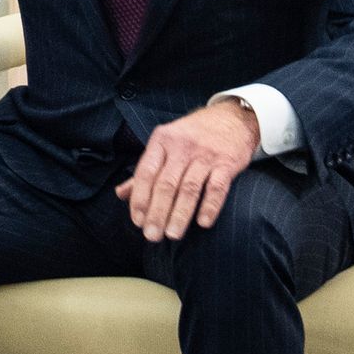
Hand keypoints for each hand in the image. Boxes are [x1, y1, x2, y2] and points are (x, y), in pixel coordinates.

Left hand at [118, 98, 259, 240]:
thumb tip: (120, 194)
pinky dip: (210, 206)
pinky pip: (217, 187)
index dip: (140, 199)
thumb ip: (145, 170)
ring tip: (173, 235)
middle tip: (152, 236)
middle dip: (157, 212)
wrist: (232, 117)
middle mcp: (182, 146)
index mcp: (162, 141)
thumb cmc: (193, 135)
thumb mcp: (166, 144)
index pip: (146, 173)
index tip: (137, 222)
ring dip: (179, 214)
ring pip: (189, 188)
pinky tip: (203, 223)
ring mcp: (205, 154)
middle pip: (166, 184)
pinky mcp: (227, 162)